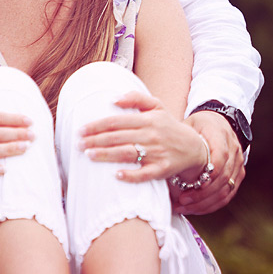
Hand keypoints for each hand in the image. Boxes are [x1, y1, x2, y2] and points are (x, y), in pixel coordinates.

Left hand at [78, 91, 207, 182]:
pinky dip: (131, 175)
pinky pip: (145, 173)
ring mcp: (158, 153)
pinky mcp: (163, 169)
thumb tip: (113, 99)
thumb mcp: (157, 107)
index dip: (97, 125)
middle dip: (96, 140)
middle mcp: (152, 135)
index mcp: (148, 119)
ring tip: (88, 155)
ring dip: (107, 155)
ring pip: (128, 154)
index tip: (81, 130)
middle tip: (78, 144)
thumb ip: (136, 98)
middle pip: (119, 137)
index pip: (117, 121)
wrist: (194, 147)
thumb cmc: (168, 126)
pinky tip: (116, 175)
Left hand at [174, 109, 244, 214]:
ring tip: (185, 208)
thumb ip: (179, 138)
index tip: (194, 185)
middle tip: (182, 201)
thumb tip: (160, 153)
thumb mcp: (189, 125)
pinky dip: (212, 204)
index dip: (209, 173)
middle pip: (223, 178)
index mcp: (221, 135)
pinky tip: (196, 209)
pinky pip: (228, 194)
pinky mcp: (238, 174)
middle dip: (202, 194)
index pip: (220, 157)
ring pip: (226, 190)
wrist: (219, 123)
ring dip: (205, 202)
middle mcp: (234, 150)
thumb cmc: (198, 126)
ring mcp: (238, 164)